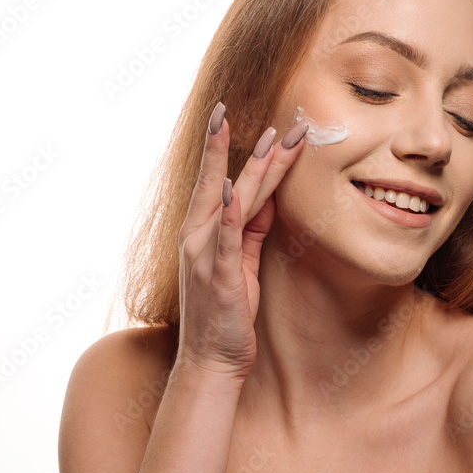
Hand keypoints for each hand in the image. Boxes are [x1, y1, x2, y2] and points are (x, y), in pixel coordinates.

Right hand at [175, 101, 307, 378]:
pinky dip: (229, 211)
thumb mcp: (241, 260)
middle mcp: (197, 236)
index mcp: (202, 231)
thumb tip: (268, 195)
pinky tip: (234, 188)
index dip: (228, 146)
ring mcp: (205, 254)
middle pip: (225, 180)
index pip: (218, 179)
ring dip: (252, 167)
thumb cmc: (226, 311)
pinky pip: (225, 237)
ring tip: (269, 137)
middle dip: (252, 148)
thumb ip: (251, 228)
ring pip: (231, 200)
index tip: (235, 112)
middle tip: (275, 117)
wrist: (211, 360)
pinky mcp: (220, 275)